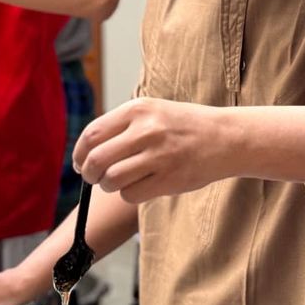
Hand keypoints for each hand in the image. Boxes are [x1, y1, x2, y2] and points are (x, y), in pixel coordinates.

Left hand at [73, 97, 228, 203]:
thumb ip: (121, 127)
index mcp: (138, 110)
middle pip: (96, 160)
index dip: (79, 154)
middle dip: (90, 174)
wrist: (226, 138)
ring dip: (109, 186)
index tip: (79, 164)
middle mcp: (146, 130)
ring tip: (121, 181)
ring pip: (111, 180)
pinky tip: (141, 186)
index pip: (92, 134)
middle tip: (95, 178)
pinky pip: (131, 194)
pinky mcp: (169, 179)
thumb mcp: (152, 112)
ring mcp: (159, 155)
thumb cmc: (184, 127)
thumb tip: (85, 153)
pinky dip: (129, 194)